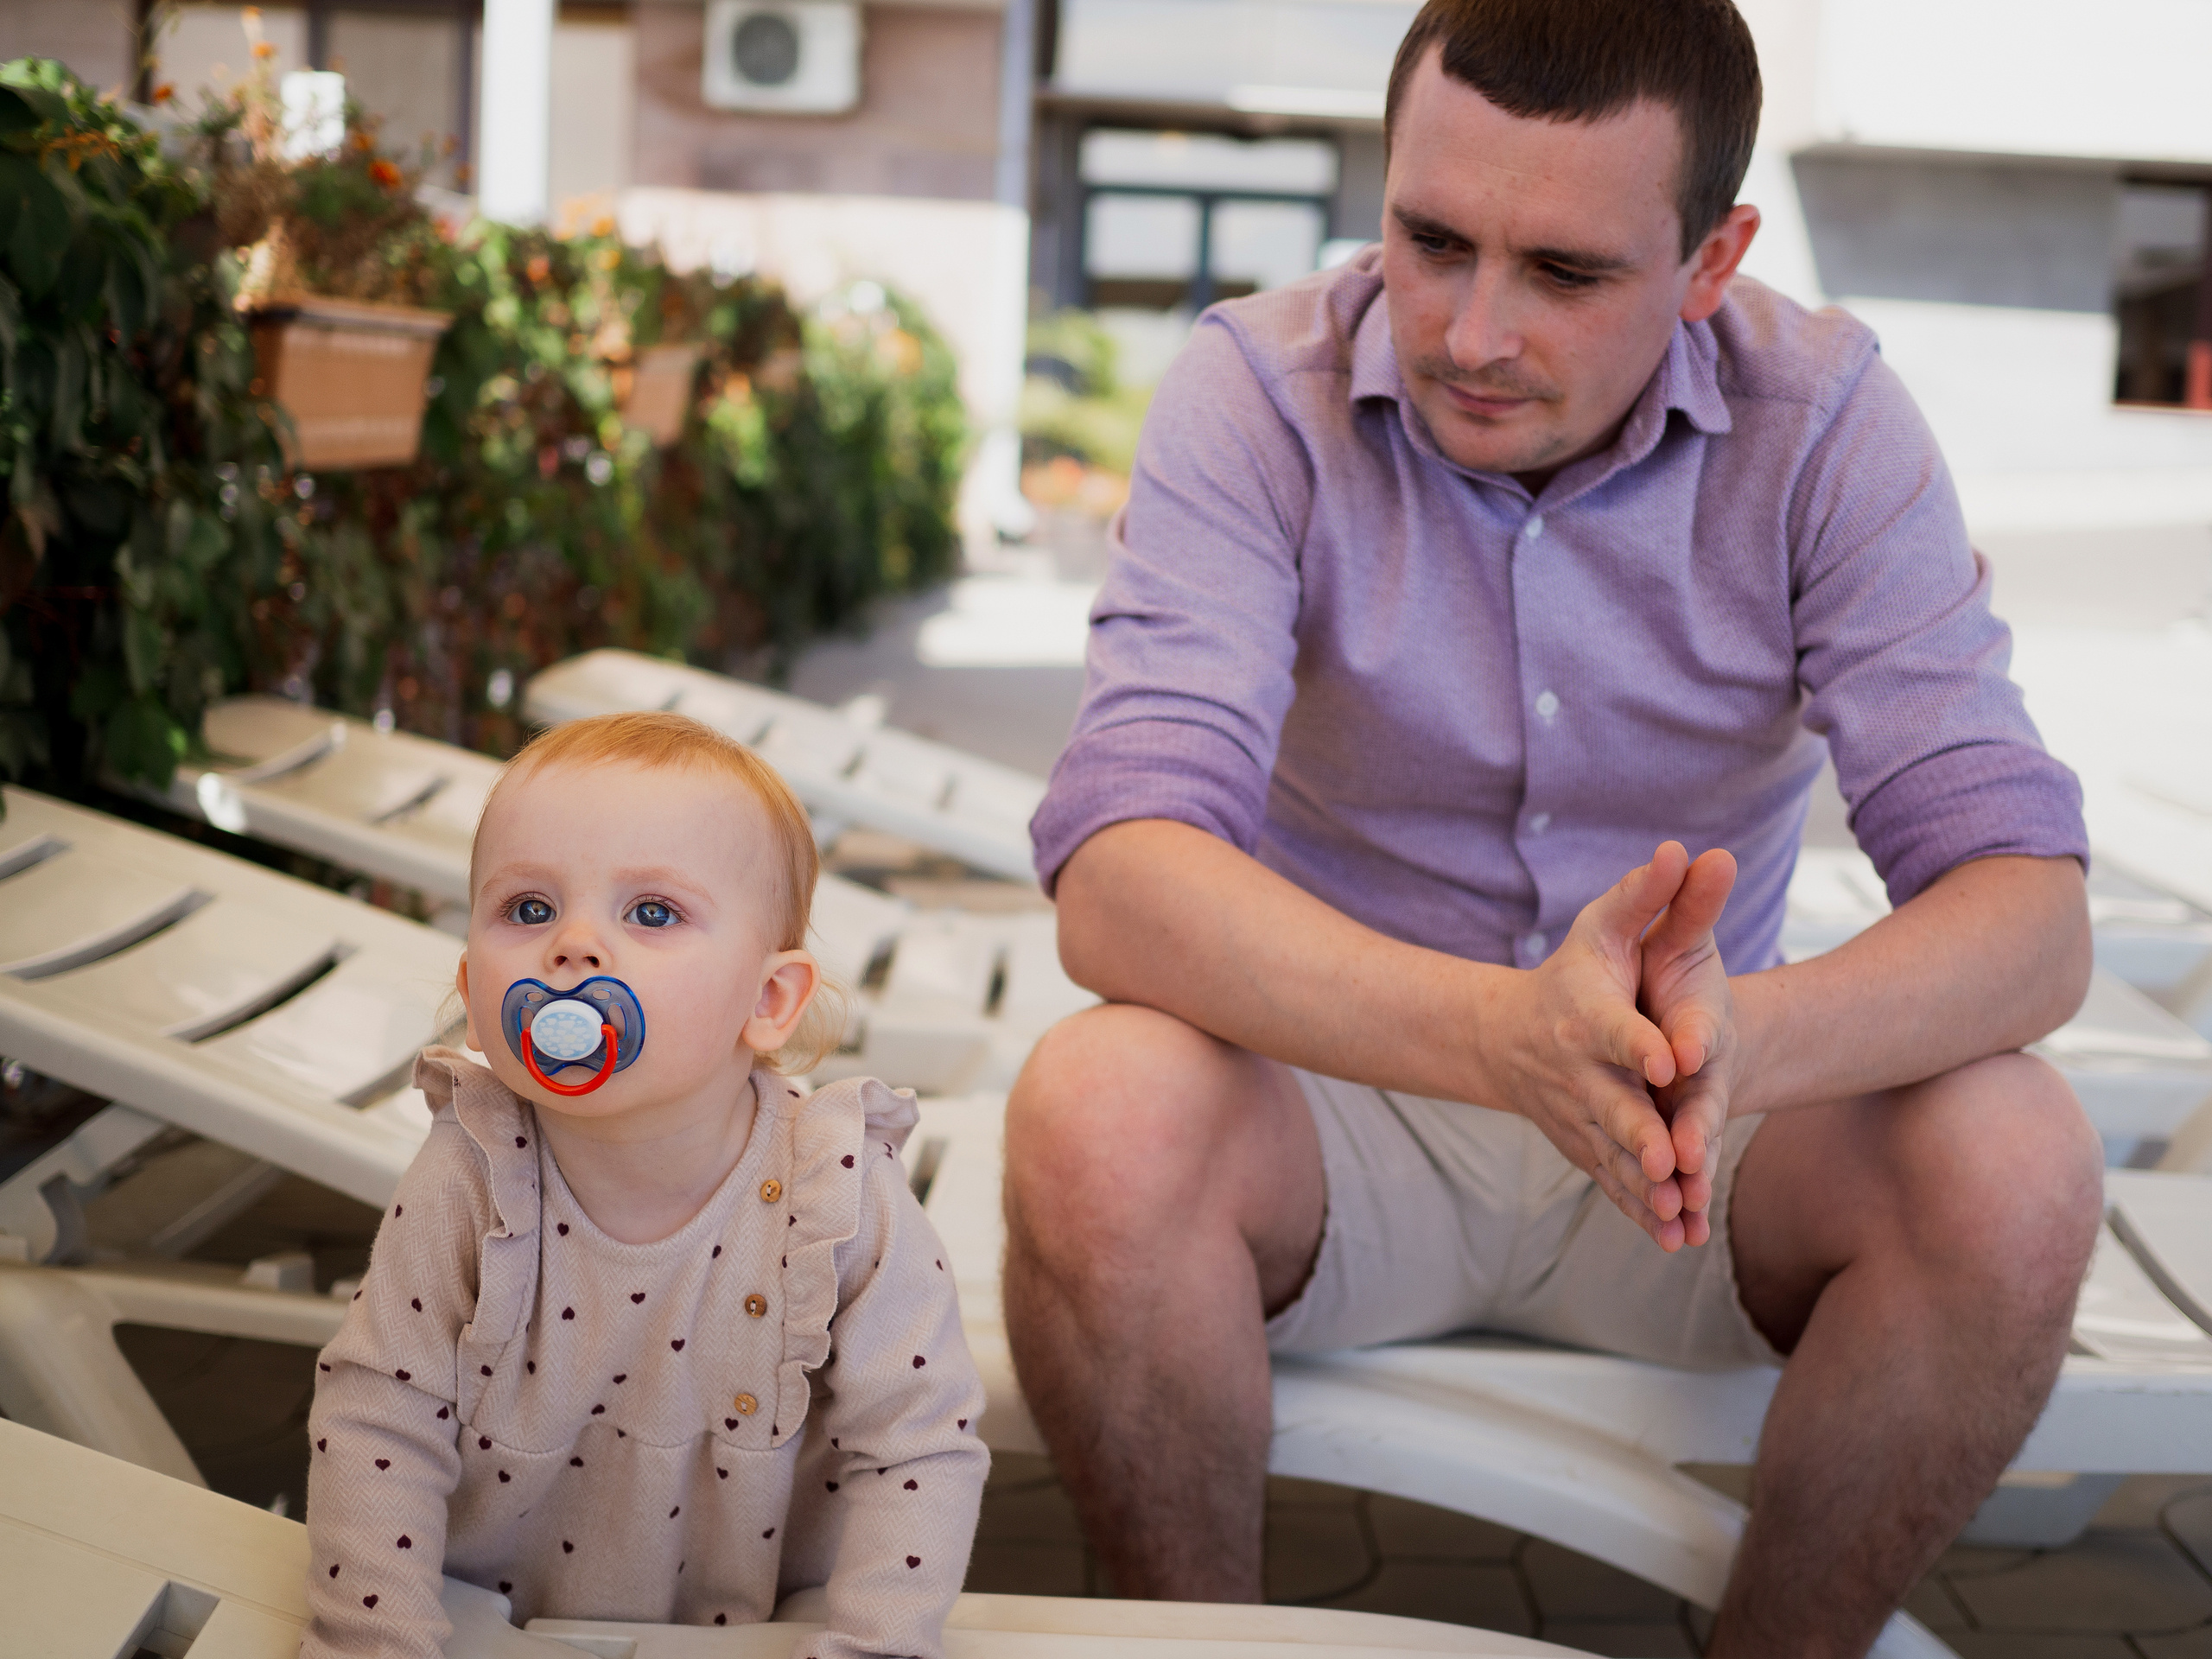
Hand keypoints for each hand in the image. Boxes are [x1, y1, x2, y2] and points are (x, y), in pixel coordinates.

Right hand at [1496, 843, 1703, 1250]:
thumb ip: (1647, 895)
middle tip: (1671, 1161)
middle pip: (1613, 1106)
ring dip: (1644, 1186)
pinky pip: (1612, 1182)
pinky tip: (1670, 1239)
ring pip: (1614, 1155)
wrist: (1506, 1036)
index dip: (1641, 1043)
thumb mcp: (1604, 928)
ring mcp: (1579, 1116)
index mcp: (1588, 1017)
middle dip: (1640, 1136)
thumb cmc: (1572, 971)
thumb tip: (1685, 850)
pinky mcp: (1584, 1147)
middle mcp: (1579, 1072)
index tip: (1670, 1059)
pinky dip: (1637, 1211)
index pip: (1616, 1031)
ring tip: (1678, 1212)